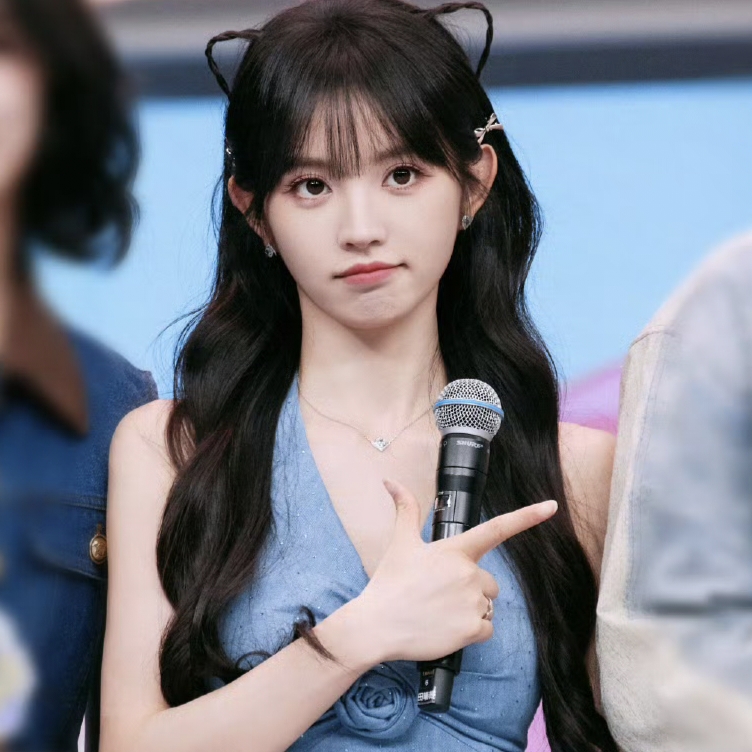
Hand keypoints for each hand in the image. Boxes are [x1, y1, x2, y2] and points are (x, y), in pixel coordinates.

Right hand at [353, 479, 557, 663]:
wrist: (377, 625)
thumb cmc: (389, 584)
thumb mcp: (400, 543)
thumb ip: (405, 510)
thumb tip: (391, 482)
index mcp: (454, 551)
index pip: (496, 529)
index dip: (527, 516)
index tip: (551, 506)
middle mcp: (468, 574)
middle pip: (490, 581)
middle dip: (472, 588)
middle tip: (440, 595)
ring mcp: (472, 602)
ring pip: (488, 605)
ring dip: (470, 610)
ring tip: (440, 611)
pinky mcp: (472, 629)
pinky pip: (487, 629)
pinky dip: (470, 631)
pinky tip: (446, 628)